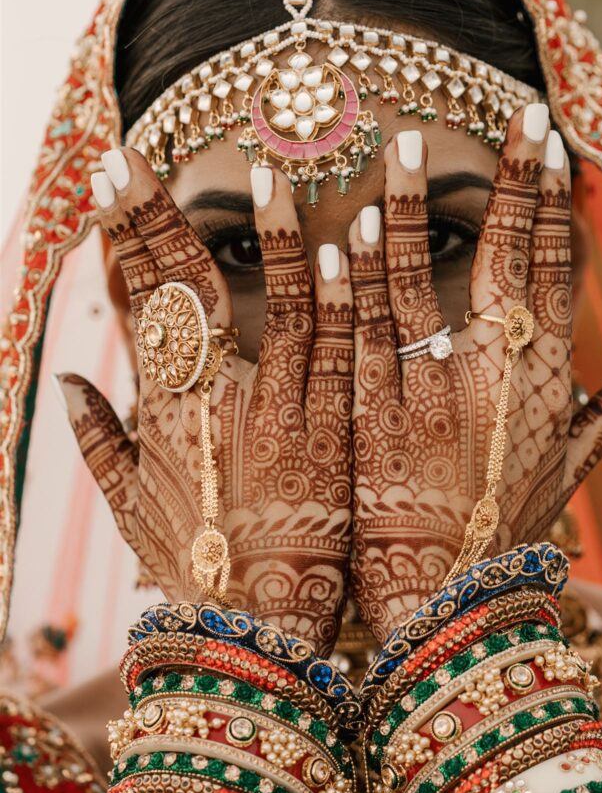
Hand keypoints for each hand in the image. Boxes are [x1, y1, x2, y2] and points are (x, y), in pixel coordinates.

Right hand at [58, 150, 352, 654]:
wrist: (262, 634)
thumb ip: (95, 442)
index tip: (110, 178)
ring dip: (270, 234)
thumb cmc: (195, 571)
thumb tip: (69, 379)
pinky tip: (341, 244)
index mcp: (165, 409)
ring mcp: (282, 408)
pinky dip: (339, 294)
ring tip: (263, 174)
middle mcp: (217, 397)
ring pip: (278, 303)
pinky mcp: (338, 425)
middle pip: (189, 288)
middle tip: (138, 158)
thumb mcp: (130, 511)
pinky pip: (340, 345)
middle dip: (157, 217)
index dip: (123, 234)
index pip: (142, 302)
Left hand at [348, 107, 601, 642]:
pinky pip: (358, 328)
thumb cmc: (506, 533)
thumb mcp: (568, 471)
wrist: (444, 600)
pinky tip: (343, 232)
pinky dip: (351, 279)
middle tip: (509, 112)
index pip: (556, 269)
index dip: (554, 203)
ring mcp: (427, 385)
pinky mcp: (369, 406)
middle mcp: (493, 371)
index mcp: (542, 377)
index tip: (550, 145)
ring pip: (418, 278)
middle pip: (504, 256)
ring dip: (413, 208)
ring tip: (404, 145)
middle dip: (511, 179)